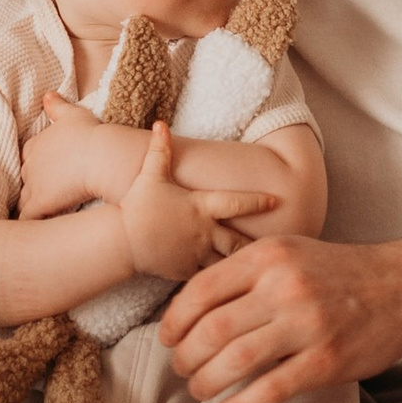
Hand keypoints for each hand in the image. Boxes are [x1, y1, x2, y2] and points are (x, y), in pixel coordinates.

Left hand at [18, 91, 133, 219]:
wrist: (101, 156)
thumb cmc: (91, 134)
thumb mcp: (73, 114)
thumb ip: (57, 106)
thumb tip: (46, 95)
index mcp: (35, 144)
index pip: (28, 156)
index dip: (38, 165)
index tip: (47, 172)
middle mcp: (28, 164)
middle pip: (24, 178)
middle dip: (32, 186)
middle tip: (47, 194)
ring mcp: (32, 185)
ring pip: (23, 199)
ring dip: (29, 206)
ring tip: (36, 215)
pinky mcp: (39, 203)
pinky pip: (26, 218)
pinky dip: (27, 224)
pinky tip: (30, 233)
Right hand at [118, 127, 270, 284]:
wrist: (122, 241)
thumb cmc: (137, 205)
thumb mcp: (150, 175)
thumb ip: (159, 150)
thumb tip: (161, 123)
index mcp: (200, 207)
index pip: (237, 203)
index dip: (258, 201)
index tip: (277, 200)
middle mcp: (204, 232)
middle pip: (241, 241)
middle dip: (259, 243)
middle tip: (279, 244)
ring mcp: (197, 254)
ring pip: (229, 262)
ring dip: (244, 262)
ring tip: (264, 265)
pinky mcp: (187, 271)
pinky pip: (211, 276)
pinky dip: (223, 276)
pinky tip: (236, 278)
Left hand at [160, 233, 401, 402]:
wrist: (401, 288)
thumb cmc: (338, 271)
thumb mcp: (289, 251)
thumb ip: (246, 272)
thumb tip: (194, 306)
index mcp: (269, 257)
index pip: (201, 290)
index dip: (174, 321)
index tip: (167, 339)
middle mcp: (284, 287)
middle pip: (211, 330)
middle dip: (185, 356)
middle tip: (181, 369)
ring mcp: (306, 325)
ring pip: (234, 361)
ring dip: (205, 382)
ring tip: (198, 390)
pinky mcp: (325, 361)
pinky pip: (270, 390)